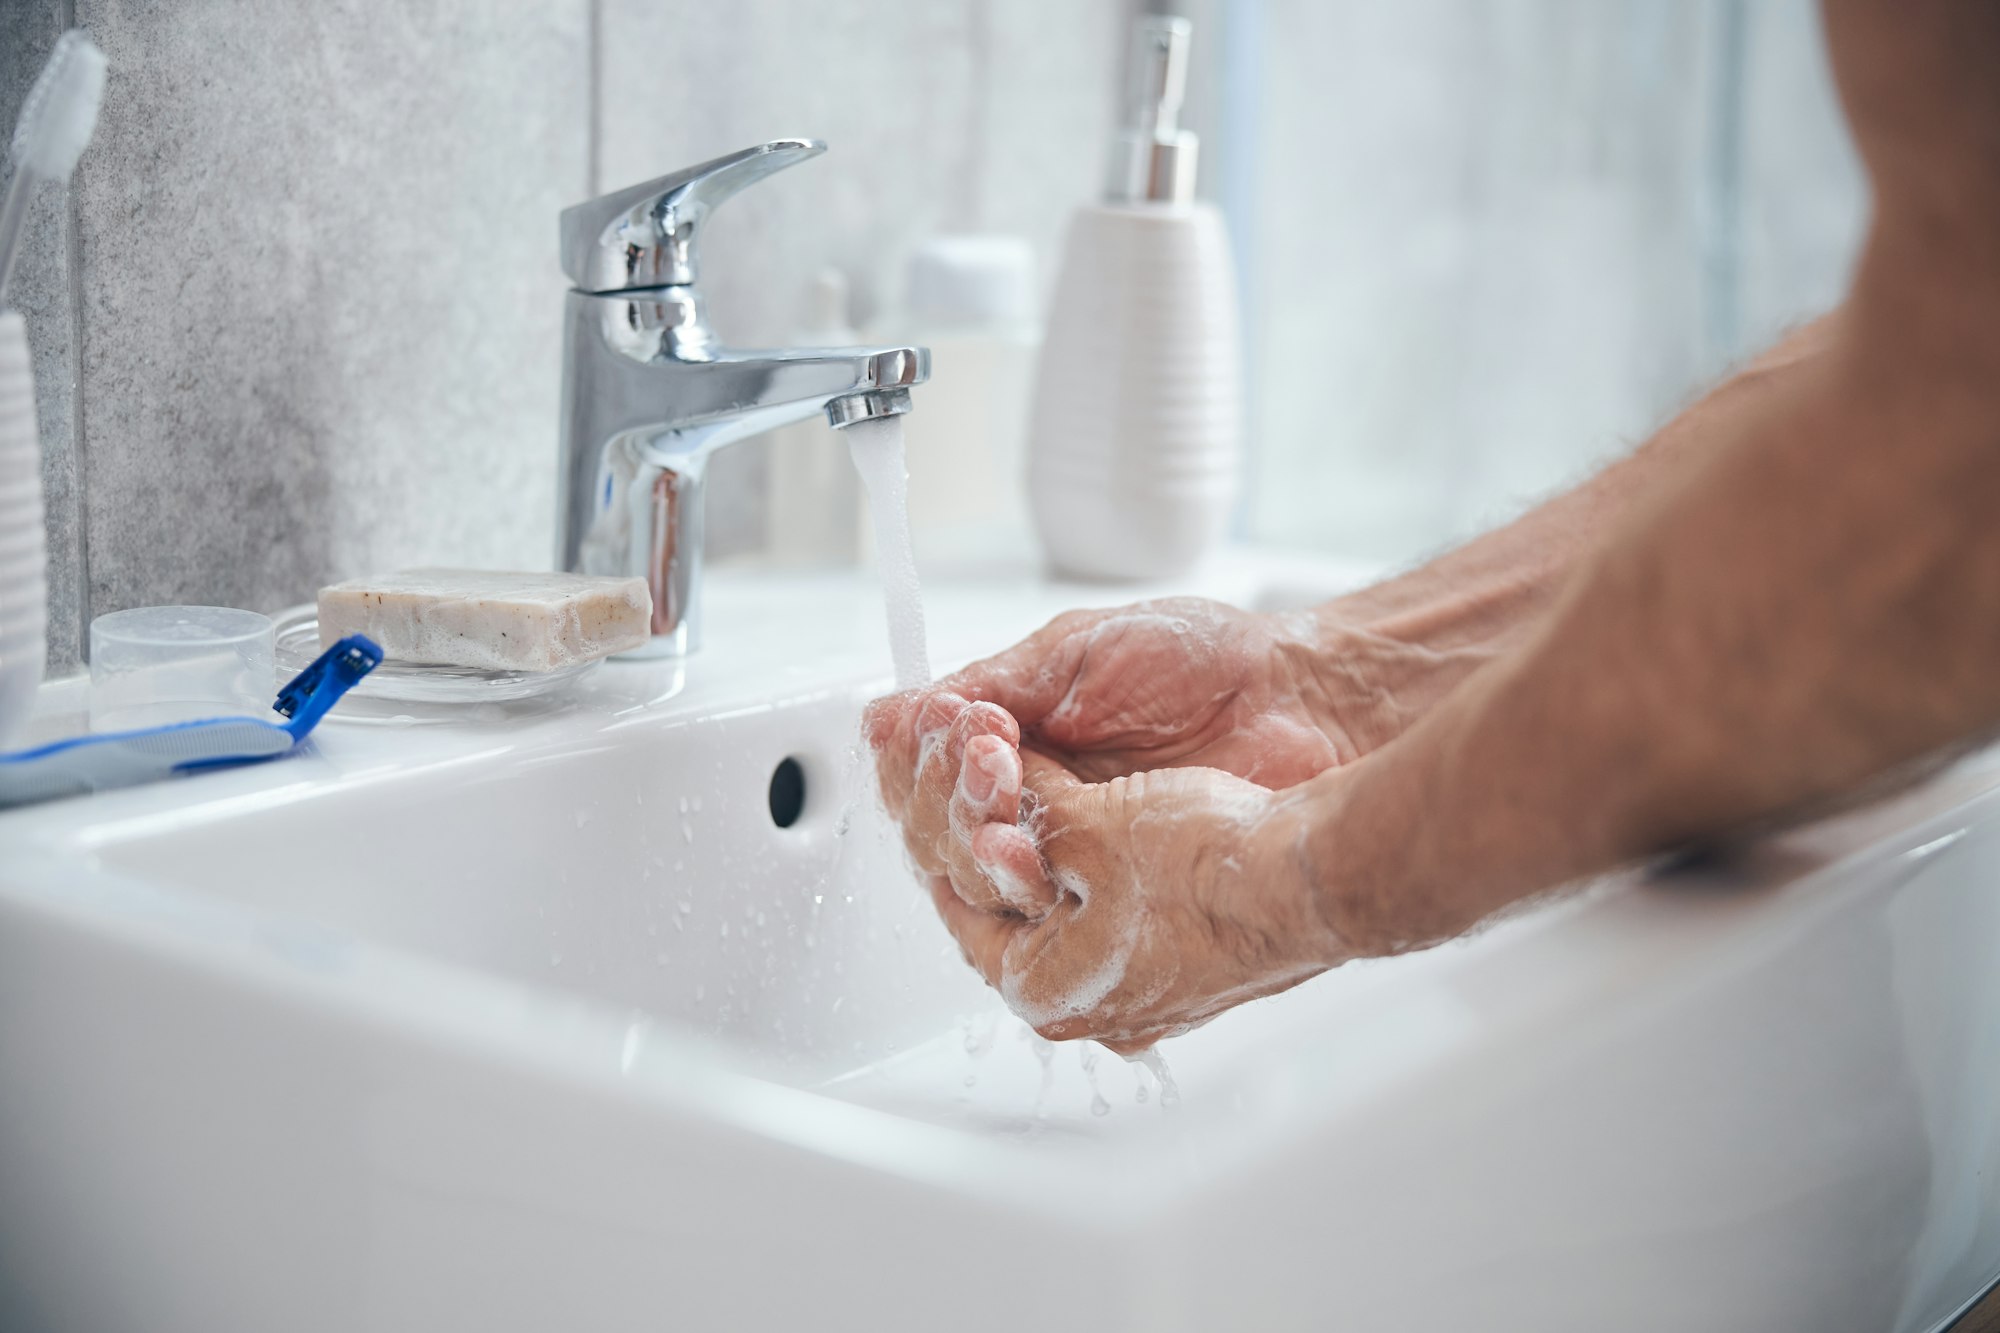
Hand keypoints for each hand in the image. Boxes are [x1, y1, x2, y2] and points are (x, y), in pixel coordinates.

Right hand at [863, 597, 1414, 936]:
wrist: (1305, 701)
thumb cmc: (1207, 663)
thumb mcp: (1074, 653)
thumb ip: (987, 687)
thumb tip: (890, 713)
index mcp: (1018, 752)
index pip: (929, 781)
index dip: (917, 760)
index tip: (936, 725)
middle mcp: (1037, 815)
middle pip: (942, 839)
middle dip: (946, 793)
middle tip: (983, 749)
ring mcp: (1075, 863)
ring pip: (982, 881)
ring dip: (976, 834)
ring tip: (1000, 786)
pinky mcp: (1115, 903)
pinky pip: (1045, 916)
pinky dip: (1023, 878)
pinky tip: (1023, 849)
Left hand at [926, 758, 1341, 1052]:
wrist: (1309, 882)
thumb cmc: (1202, 866)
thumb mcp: (1083, 821)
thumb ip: (1023, 807)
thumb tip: (990, 781)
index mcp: (1044, 990)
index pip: (964, 912)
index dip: (954, 844)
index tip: (948, 808)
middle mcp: (1094, 1016)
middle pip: (1022, 923)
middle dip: (1013, 857)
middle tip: (1005, 803)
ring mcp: (1150, 1006)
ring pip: (1079, 924)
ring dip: (1069, 870)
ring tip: (1075, 814)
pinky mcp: (1195, 983)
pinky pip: (1132, 931)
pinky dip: (1119, 887)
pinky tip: (1133, 839)